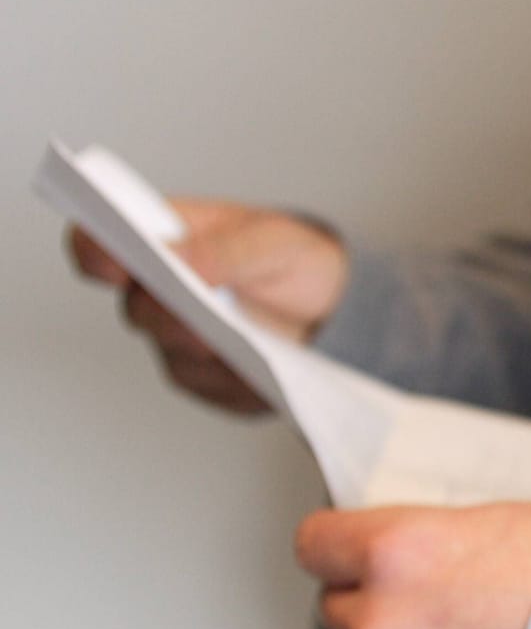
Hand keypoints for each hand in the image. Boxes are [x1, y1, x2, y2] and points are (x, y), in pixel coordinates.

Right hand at [68, 199, 349, 412]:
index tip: (115, 263)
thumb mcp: (273, 240)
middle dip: (164, 312)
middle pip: (137, 309)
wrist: (336, 305)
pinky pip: (213, 388)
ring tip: (231, 345)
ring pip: (173, 354)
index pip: (102, 246)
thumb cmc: (294, 260)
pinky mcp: (210, 379)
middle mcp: (160, 292)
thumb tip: (180, 259)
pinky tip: (259, 373)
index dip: (97, 253)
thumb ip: (225, 249)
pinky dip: (235, 381)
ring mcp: (181, 339)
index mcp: (165, 242)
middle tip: (188, 312)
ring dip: (203, 352)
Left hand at [296, 503, 530, 628]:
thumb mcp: (511, 521)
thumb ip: (444, 542)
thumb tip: (424, 557)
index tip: (354, 550)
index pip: (315, 545)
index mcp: (399, 553)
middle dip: (380, 606)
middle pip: (341, 614)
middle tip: (444, 598)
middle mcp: (390, 627)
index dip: (340, 546)